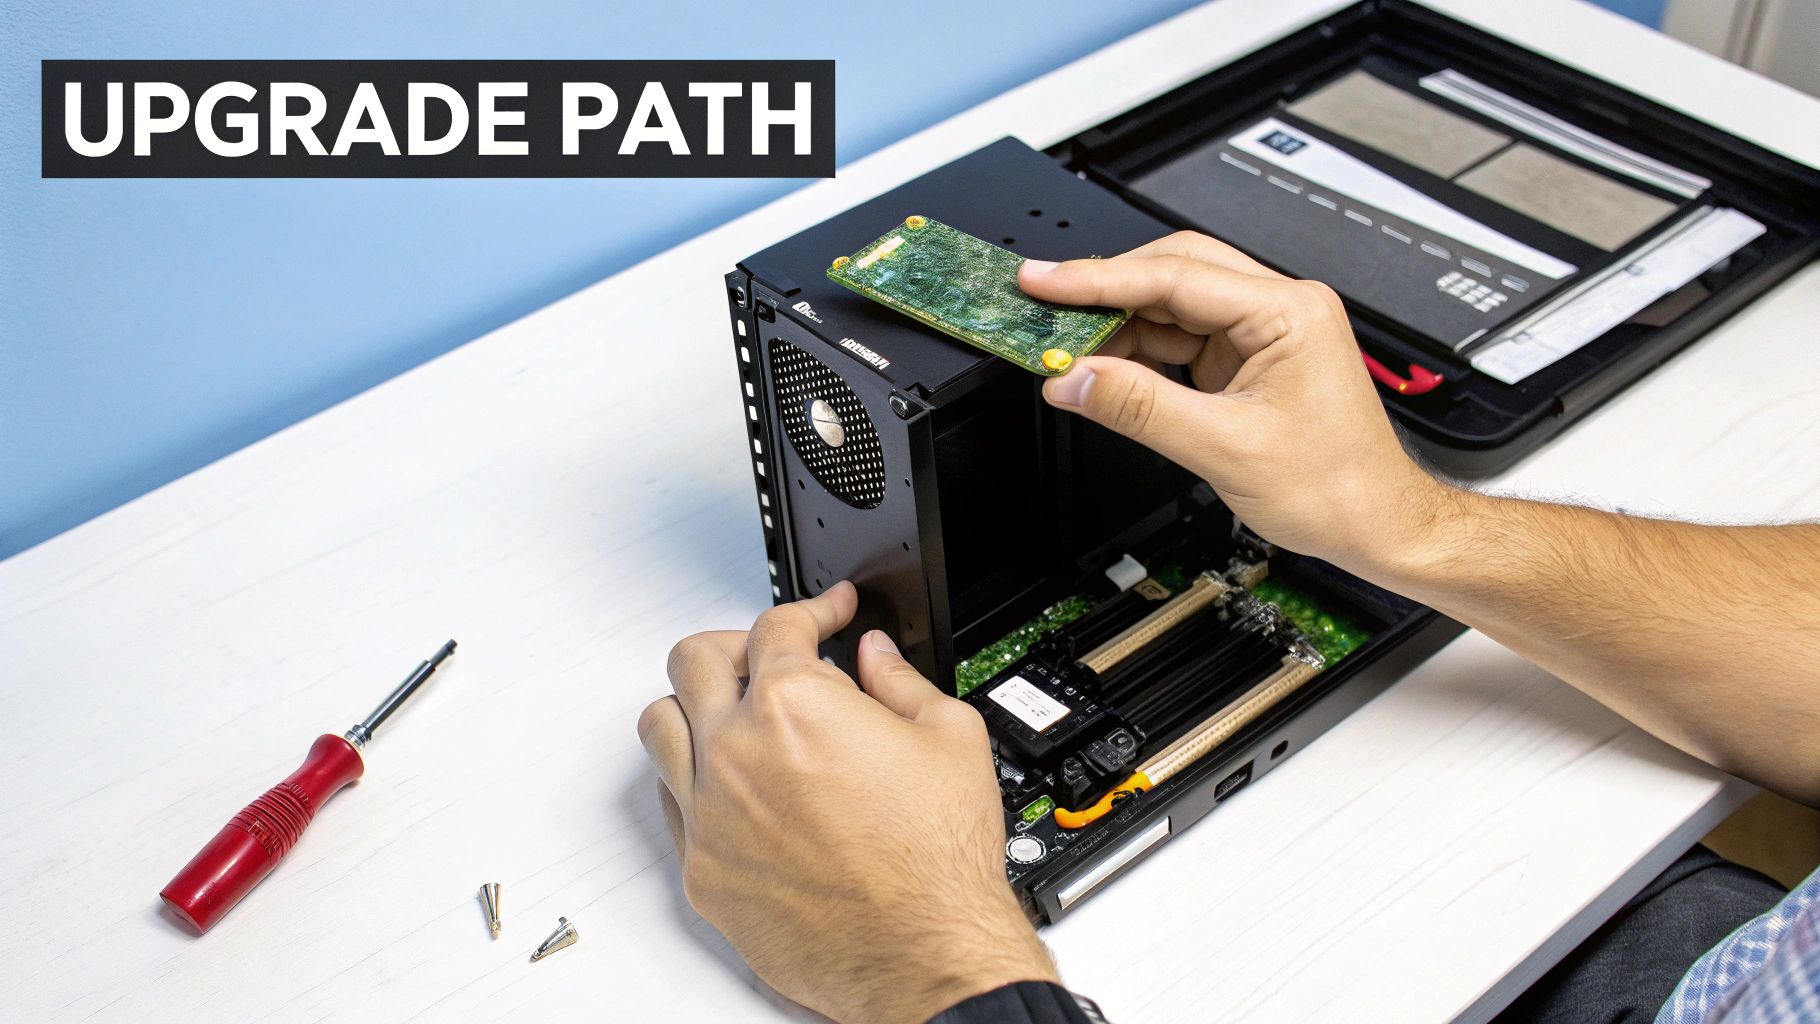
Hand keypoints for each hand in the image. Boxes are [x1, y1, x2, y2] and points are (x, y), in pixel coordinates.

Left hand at [638, 582, 1058, 1022]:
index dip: (815, 610)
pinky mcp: (700, 870)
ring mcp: (708, 813)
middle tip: (776, 657)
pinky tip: (730, 779)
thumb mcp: (951, 737)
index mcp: (794, 705)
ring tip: (734, 711)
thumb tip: (876, 658)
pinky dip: (690, 775)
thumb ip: (901, 681)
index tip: (831, 616)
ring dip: (694, 704)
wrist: (923, 953)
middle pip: (695, 659)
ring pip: (659, 725)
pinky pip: (667, 800)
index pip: (780, 626)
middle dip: (740, 644)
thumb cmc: (935, 861)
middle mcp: (735, 752)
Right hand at [1020, 231, 1437, 569]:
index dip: (1097, 279)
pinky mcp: (1248, 358)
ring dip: (1116, 327)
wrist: (1375, 524)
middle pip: (1170, 273)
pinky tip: (1104, 370)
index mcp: (1288, 312)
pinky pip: (1179, 339)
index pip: (1173, 276)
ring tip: (1065, 351)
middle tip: (1043, 307)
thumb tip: (1076, 380)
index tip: (1043, 280)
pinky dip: (1137, 354)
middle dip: (1103, 293)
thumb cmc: (1336, 487)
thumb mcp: (1224, 449)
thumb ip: (1140, 408)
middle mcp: (1279, 309)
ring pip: (1169, 306)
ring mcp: (1262, 332)